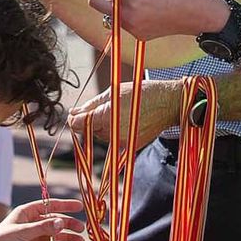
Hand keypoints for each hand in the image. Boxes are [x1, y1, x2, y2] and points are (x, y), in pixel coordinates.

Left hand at [0, 198, 84, 240]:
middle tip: (82, 229)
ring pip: (56, 238)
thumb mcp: (23, 231)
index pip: (49, 206)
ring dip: (68, 240)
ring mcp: (34, 239)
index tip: (80, 207)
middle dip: (69, 225)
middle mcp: (32, 225)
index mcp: (27, 213)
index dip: (65, 206)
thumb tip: (62, 222)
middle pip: (55, 222)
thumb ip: (43, 227)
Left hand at [69, 79, 183, 149]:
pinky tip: (125, 120)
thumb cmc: (140, 93)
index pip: (77, 125)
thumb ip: (90, 105)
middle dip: (90, 120)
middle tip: (105, 106)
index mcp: (105, 118)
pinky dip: (114, 132)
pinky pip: (113, 140)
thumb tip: (72, 113)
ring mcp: (121, 142)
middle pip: (88, 131)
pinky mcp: (129, 147)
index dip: (74, 119)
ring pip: (100, 136)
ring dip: (102, 126)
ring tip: (119, 111)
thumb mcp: (112, 93)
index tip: (77, 113)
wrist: (168, 104)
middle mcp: (112, 134)